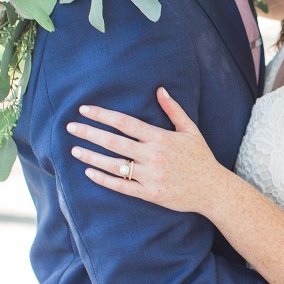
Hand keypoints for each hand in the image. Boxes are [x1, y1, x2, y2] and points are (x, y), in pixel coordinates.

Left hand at [66, 88, 221, 212]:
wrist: (213, 189)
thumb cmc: (201, 158)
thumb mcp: (190, 130)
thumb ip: (174, 109)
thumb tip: (160, 90)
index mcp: (160, 138)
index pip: (125, 123)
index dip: (102, 115)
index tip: (84, 110)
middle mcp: (153, 155)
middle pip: (114, 142)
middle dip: (89, 133)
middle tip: (70, 127)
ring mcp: (151, 176)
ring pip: (114, 165)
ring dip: (91, 157)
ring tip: (74, 150)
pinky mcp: (150, 194)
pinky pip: (122, 186)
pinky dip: (104, 180)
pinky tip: (89, 172)